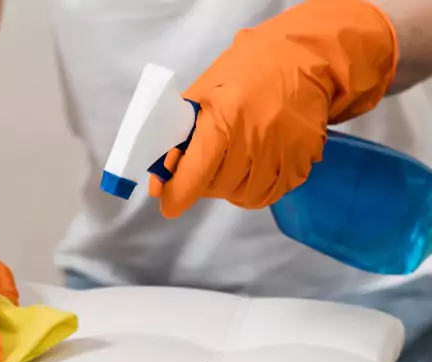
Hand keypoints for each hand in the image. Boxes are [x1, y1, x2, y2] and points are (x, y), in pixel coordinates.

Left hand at [149, 0, 397, 217]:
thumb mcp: (201, 95)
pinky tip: (255, 165)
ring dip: (230, 187)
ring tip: (232, 161)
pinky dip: (257, 187)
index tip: (169, 202)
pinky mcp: (304, 159)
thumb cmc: (243, 72)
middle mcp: (255, 137)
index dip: (177, 194)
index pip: (195, 174)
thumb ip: (177, 140)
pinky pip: (272, 192)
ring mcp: (284, 150)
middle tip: (206, 163)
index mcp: (224, 117)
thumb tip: (158, 186)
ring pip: (244, 196)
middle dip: (204, 182)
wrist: (302, 57)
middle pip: (218, 187)